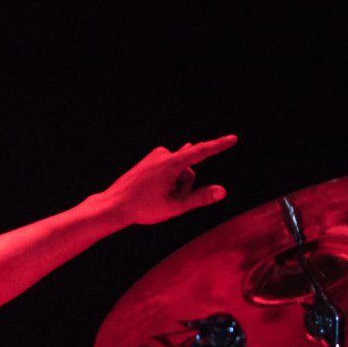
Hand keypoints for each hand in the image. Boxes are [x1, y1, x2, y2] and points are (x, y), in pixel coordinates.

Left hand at [96, 134, 236, 226]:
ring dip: (175, 185)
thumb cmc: (143, 208)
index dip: (219, 145)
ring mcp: (156, 156)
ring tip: (156, 196)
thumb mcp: (175, 207)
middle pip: (190, 172)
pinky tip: (169, 173)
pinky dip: (170, 178)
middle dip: (185, 187)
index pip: (201, 152)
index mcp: (170, 164)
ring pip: (180, 172)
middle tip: (165, 201)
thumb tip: (223, 191)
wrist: (114, 205)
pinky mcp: (151, 159)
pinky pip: (171, 169)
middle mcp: (163, 154)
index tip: (233, 138)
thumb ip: (200, 198)